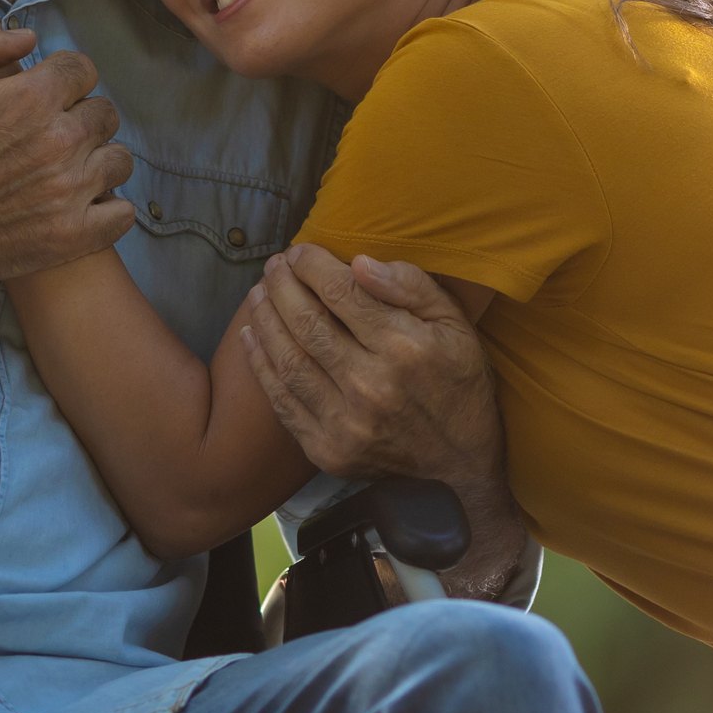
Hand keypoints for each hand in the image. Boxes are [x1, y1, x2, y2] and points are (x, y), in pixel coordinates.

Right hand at [0, 22, 136, 286]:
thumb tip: (28, 39)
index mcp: (32, 98)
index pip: (82, 70)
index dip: (64, 77)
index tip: (48, 93)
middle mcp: (59, 141)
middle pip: (104, 114)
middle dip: (80, 116)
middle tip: (52, 132)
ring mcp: (69, 192)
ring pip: (118, 160)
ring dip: (97, 159)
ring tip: (69, 167)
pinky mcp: (70, 236)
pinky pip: (121, 214)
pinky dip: (107, 208)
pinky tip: (81, 204)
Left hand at [241, 246, 503, 491]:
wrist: (460, 462)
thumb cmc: (458, 381)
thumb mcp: (454, 324)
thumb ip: (410, 287)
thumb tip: (359, 263)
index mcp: (404, 348)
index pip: (341, 293)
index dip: (312, 265)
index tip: (300, 251)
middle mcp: (371, 385)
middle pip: (307, 323)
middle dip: (282, 286)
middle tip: (273, 266)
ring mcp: (346, 423)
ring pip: (287, 360)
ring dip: (264, 320)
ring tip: (257, 294)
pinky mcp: (327, 449)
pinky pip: (283, 401)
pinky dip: (261, 365)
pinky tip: (251, 337)